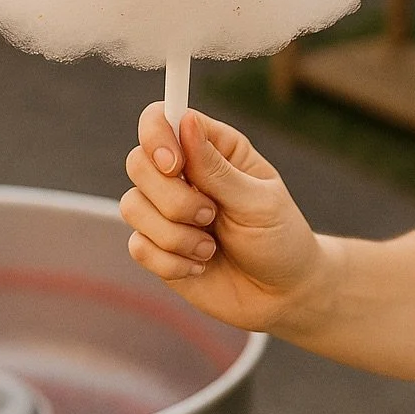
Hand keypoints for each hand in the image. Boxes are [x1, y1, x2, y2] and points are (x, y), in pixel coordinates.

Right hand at [121, 105, 330, 335]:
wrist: (282, 295)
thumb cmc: (280, 239)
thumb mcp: (258, 201)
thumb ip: (216, 168)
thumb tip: (185, 122)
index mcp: (212, 148)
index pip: (162, 118)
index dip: (156, 136)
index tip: (175, 165)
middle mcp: (183, 174)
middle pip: (137, 162)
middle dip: (172, 198)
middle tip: (211, 216)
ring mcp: (166, 210)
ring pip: (132, 206)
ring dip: (175, 235)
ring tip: (211, 248)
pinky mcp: (157, 246)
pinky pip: (137, 246)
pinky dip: (171, 262)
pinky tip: (200, 265)